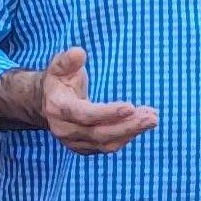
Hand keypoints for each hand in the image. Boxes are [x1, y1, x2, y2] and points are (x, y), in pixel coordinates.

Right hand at [37, 47, 157, 153]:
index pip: (84, 115)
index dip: (107, 113)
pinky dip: (127, 136)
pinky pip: (108, 146)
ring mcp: (75, 142)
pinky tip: (142, 123)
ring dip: (132, 132)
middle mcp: (65, 129)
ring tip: (152, 118)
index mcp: (58, 108)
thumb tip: (79, 52)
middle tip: (152, 117)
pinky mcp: (85, 148)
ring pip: (107, 143)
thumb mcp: (59, 66)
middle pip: (99, 133)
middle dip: (128, 126)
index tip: (130, 107)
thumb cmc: (58, 81)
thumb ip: (68, 60)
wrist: (48, 103)